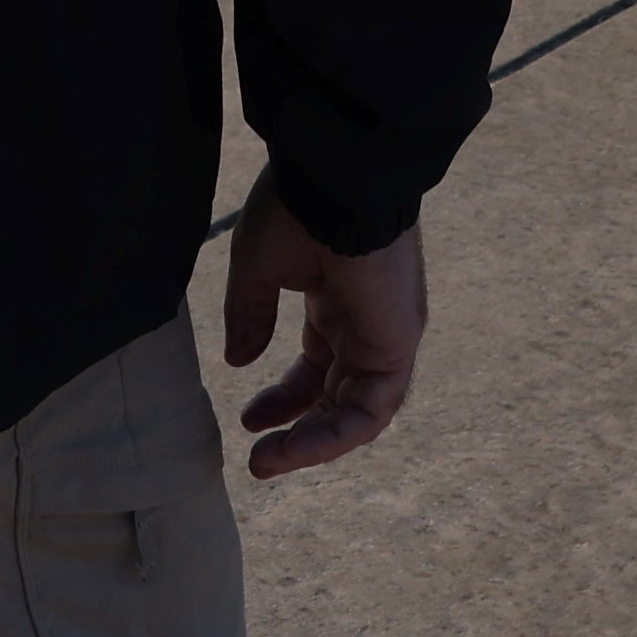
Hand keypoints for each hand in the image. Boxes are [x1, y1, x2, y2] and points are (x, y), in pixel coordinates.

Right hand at [214, 201, 426, 479]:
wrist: (335, 174)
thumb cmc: (298, 206)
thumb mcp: (260, 268)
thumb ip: (250, 315)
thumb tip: (238, 362)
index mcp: (338, 302)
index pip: (317, 367)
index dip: (283, 399)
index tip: (247, 420)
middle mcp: (366, 324)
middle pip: (337, 395)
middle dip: (297, 430)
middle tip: (258, 459)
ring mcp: (386, 335)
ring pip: (359, 412)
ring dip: (315, 444)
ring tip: (270, 462)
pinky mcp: (398, 343)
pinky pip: (374, 408)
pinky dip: (340, 435)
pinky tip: (298, 448)